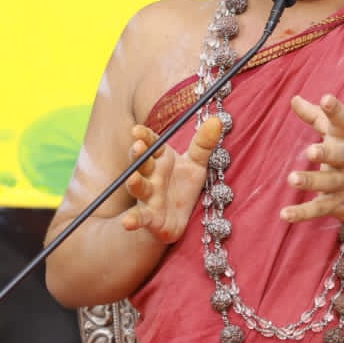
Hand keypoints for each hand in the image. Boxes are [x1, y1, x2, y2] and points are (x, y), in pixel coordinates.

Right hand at [120, 117, 223, 243]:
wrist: (177, 219)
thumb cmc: (183, 186)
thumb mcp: (197, 163)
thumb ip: (204, 143)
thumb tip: (217, 120)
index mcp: (161, 159)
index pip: (151, 143)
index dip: (145, 136)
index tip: (137, 130)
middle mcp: (151, 176)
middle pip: (142, 162)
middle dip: (139, 154)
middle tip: (138, 146)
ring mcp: (149, 197)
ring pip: (139, 187)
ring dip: (135, 182)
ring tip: (133, 178)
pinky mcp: (150, 218)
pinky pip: (140, 218)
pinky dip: (132, 220)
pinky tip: (126, 223)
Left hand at [281, 94, 343, 225]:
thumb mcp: (340, 136)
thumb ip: (316, 117)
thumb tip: (293, 98)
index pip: (343, 123)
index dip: (335, 111)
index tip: (326, 98)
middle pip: (339, 155)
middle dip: (326, 153)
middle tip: (310, 151)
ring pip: (328, 183)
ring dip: (311, 181)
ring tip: (292, 179)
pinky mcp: (338, 204)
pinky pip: (320, 208)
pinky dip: (302, 213)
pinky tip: (285, 214)